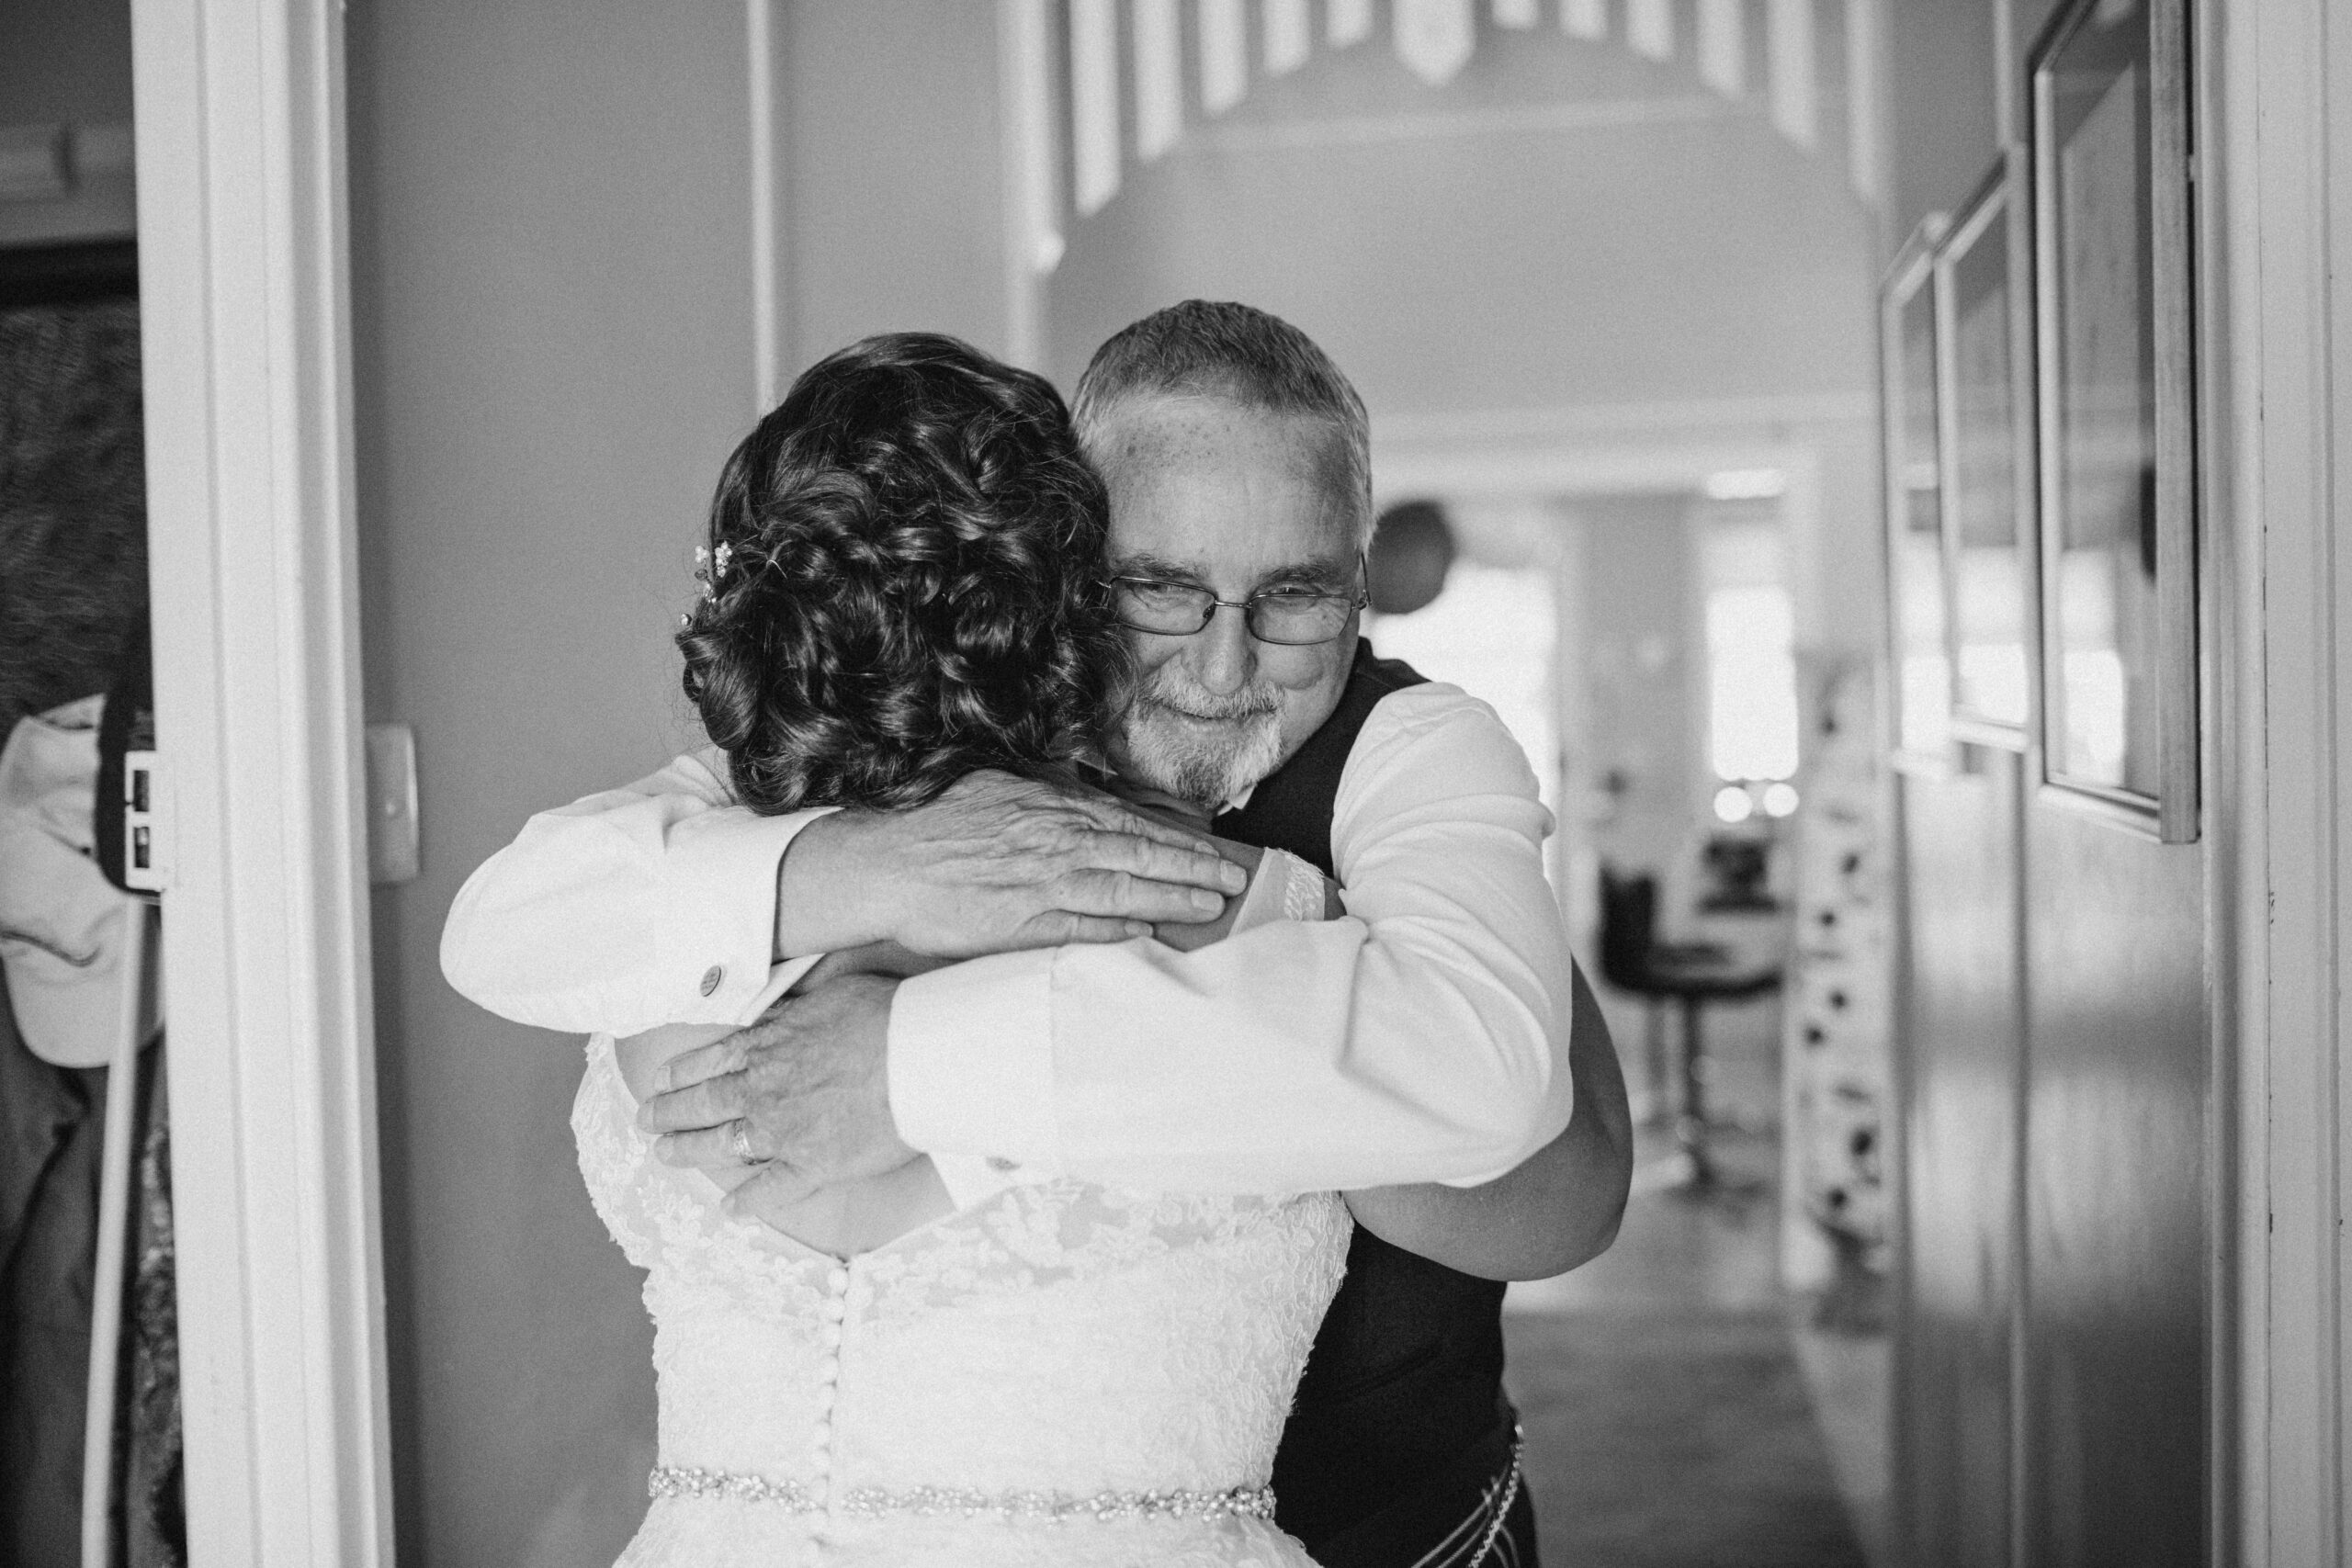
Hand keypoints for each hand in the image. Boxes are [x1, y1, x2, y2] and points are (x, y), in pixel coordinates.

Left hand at [636, 975, 912, 1204]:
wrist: (913, 1057)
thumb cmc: (882, 1017)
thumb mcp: (829, 994)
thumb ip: (796, 1008)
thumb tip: (780, 1008)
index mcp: (767, 1046)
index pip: (711, 1061)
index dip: (682, 1073)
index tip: (660, 1081)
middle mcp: (763, 1090)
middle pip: (704, 1103)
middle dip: (669, 1113)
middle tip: (644, 1121)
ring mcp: (781, 1131)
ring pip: (721, 1144)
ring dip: (688, 1151)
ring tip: (664, 1156)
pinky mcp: (810, 1165)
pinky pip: (769, 1189)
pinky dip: (747, 1202)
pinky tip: (728, 1210)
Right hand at [783, 770, 1246, 958]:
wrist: (887, 861)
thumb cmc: (938, 823)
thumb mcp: (999, 788)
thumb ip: (1048, 798)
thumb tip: (1087, 802)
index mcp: (1053, 811)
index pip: (1134, 826)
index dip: (1181, 841)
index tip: (1215, 852)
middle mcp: (1056, 845)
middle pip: (1142, 857)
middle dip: (1195, 870)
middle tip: (1234, 882)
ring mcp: (1041, 887)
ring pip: (1123, 892)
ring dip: (1172, 900)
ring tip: (1209, 908)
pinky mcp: (1021, 925)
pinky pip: (1082, 929)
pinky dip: (1118, 931)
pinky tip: (1147, 934)